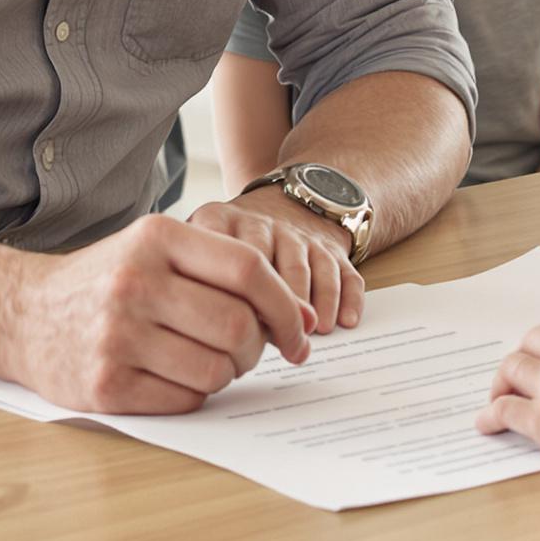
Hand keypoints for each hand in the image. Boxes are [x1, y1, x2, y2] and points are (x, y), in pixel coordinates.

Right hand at [5, 214, 316, 414]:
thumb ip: (222, 268)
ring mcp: (117, 336)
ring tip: (209, 360)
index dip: (287, 306)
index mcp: (157, 237)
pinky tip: (178, 377)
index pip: (248, 270)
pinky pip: (185, 399)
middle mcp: (136, 282)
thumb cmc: (106, 280)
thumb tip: (302, 319)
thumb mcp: (154, 247)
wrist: (21, 313)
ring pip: (217, 369)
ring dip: (229, 373)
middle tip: (251, 350)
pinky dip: (196, 394)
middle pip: (238, 326)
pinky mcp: (106, 385)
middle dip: (259, 346)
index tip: (303, 330)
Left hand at [188, 192, 365, 330]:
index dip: (236, 293)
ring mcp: (302, 236)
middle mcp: (266, 225)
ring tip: (310, 335)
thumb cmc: (232, 238)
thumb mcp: (201, 239)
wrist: (284, 200)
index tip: (235, 325)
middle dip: (278, 306)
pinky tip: (343, 322)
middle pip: (273, 265)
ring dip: (313, 305)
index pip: (228, 253)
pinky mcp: (332, 248)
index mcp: (225, 222)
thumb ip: (192, 273)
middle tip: (277, 341)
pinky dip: (347, 298)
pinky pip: (344, 271)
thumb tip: (196, 331)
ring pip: (311, 269)